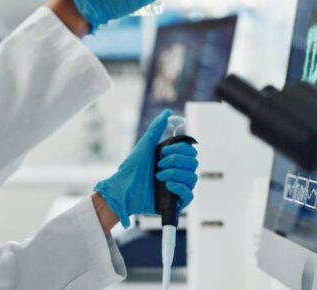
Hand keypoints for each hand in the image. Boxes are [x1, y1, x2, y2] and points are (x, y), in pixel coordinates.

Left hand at [93, 109, 198, 227]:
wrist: (123, 190)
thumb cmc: (131, 169)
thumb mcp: (145, 145)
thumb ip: (156, 128)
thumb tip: (168, 113)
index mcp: (173, 160)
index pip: (190, 151)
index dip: (180, 148)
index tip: (163, 150)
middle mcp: (178, 173)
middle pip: (194, 162)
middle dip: (176, 160)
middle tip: (159, 164)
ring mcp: (178, 187)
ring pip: (193, 177)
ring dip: (175, 173)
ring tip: (158, 176)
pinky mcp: (176, 202)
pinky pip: (190, 195)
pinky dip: (180, 187)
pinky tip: (167, 185)